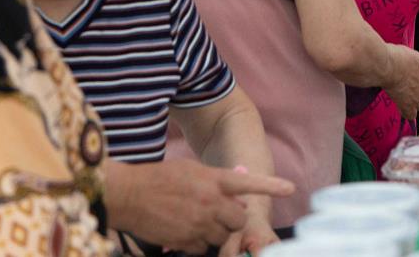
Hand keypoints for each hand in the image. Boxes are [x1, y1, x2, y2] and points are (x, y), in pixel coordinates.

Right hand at [108, 160, 293, 253]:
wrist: (128, 194)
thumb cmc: (159, 179)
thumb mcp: (191, 171)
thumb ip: (216, 183)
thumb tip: (239, 198)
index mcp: (212, 179)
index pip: (248, 182)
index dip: (270, 186)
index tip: (289, 188)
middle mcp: (210, 201)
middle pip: (239, 219)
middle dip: (233, 220)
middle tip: (219, 214)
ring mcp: (199, 223)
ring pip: (223, 236)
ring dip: (216, 232)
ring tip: (197, 220)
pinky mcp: (187, 240)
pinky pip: (204, 248)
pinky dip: (199, 243)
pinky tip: (185, 230)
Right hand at [385, 46, 418, 118]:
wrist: (389, 65)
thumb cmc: (395, 56)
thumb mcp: (410, 54)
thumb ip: (415, 63)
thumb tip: (410, 64)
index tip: (417, 82)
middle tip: (412, 92)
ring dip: (413, 104)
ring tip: (402, 98)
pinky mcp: (410, 106)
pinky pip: (410, 115)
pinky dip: (405, 112)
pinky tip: (399, 107)